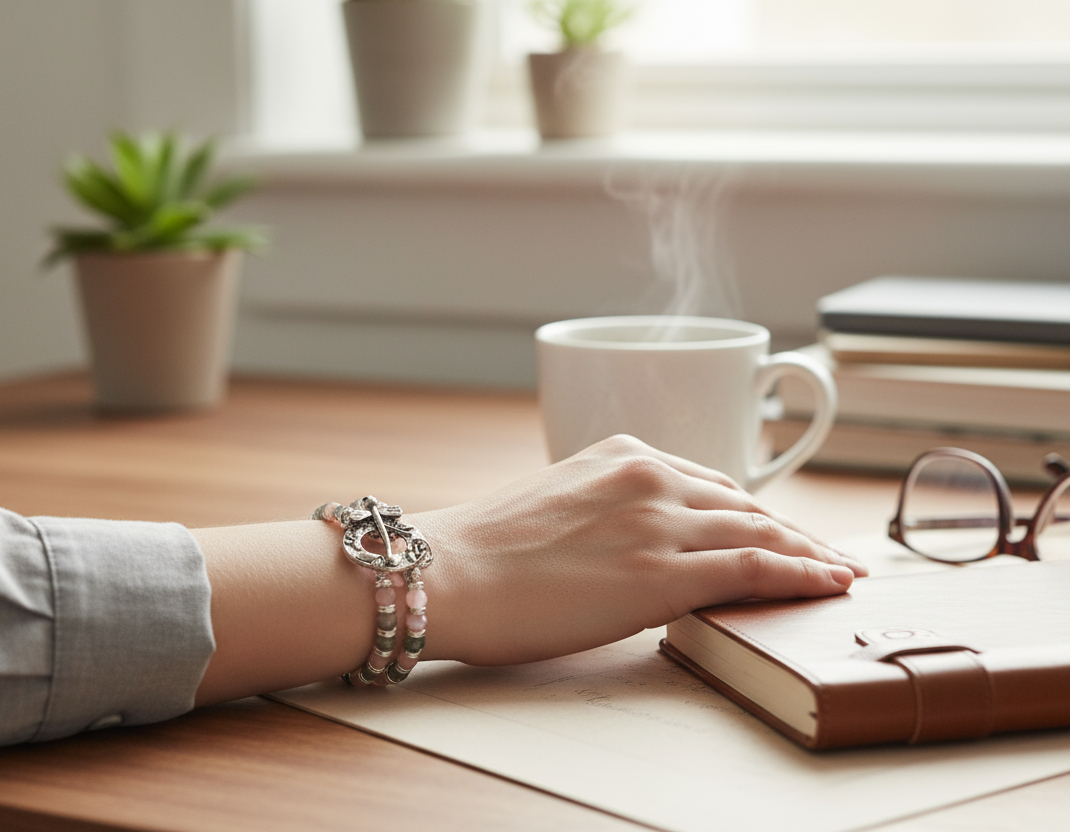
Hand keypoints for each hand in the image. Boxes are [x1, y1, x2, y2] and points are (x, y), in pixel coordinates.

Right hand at [416, 435, 865, 666]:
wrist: (445, 574)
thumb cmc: (481, 550)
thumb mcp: (554, 503)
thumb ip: (605, 509)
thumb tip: (630, 542)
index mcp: (621, 454)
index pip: (710, 484)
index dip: (753, 513)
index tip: (780, 529)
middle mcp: (649, 476)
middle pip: (745, 506)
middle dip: (792, 532)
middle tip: (826, 554)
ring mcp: (660, 522)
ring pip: (762, 533)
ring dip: (809, 554)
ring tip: (839, 573)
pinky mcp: (664, 574)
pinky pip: (757, 569)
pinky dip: (803, 574)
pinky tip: (831, 582)